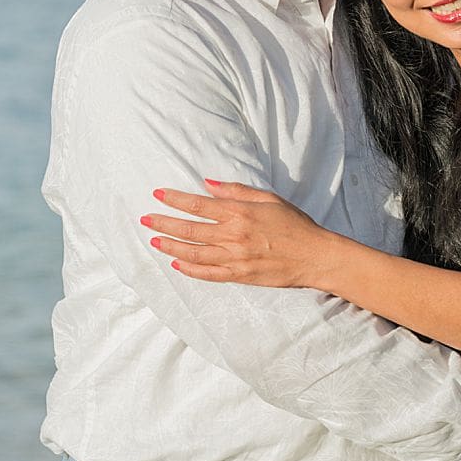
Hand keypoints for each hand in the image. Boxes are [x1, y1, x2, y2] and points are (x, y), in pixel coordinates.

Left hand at [143, 182, 331, 287]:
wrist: (315, 256)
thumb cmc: (295, 224)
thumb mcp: (269, 198)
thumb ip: (237, 191)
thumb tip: (208, 184)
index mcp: (240, 213)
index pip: (198, 205)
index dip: (175, 199)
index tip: (157, 195)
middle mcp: (233, 235)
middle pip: (189, 229)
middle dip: (164, 222)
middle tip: (145, 218)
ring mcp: (235, 258)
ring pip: (193, 253)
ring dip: (171, 246)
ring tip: (155, 240)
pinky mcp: (240, 276)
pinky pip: (208, 274)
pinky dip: (189, 270)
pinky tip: (177, 264)